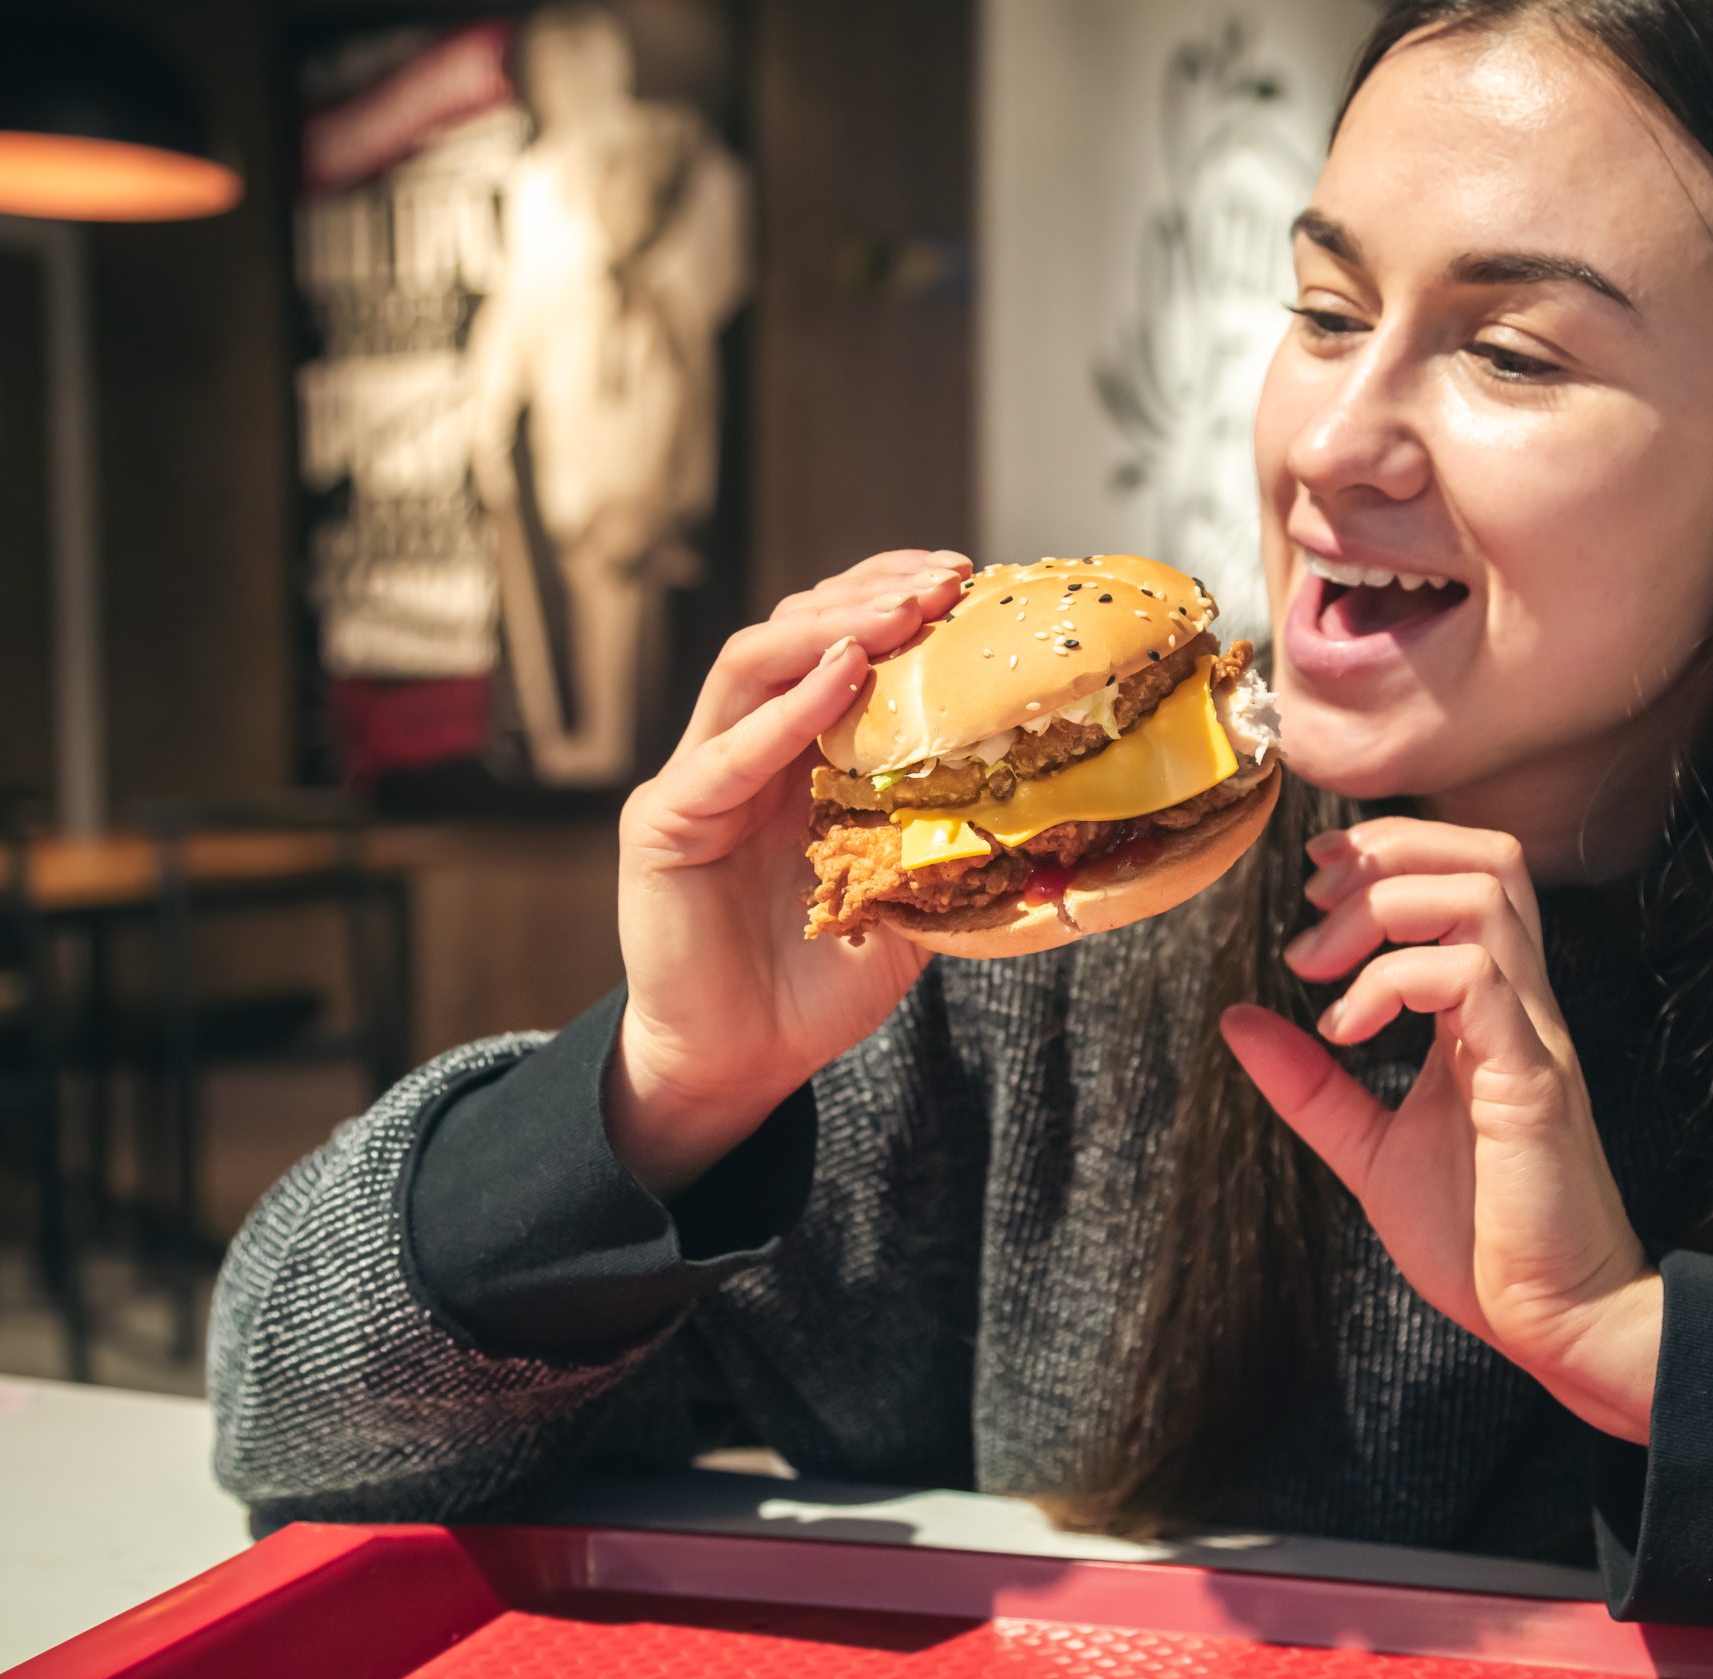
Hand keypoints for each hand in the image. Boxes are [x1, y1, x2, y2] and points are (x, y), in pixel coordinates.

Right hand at [608, 548, 971, 1196]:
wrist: (740, 1062)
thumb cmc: (816, 983)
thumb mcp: (908, 900)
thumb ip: (949, 843)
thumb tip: (1049, 805)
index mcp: (796, 755)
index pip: (839, 645)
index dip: (894, 602)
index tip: (968, 581)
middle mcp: (741, 747)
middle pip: (794, 631)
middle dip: (871, 595)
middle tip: (946, 581)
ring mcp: (697, 778)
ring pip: (752, 665)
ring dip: (831, 630)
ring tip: (901, 614)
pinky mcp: (664, 822)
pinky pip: (726, 755)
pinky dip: (786, 713)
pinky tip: (842, 680)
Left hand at [1220, 818, 1663, 1442]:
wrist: (1553, 1320)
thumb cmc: (1480, 1238)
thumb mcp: (1369, 1149)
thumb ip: (1309, 1085)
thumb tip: (1239, 1019)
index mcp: (1489, 1011)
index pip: (1466, 872)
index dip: (1389, 850)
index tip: (1314, 886)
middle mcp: (1520, 1006)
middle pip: (1487, 857)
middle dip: (1389, 852)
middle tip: (1313, 909)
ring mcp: (1531, 1036)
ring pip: (1484, 896)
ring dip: (1384, 908)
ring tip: (1319, 972)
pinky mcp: (1531, 1081)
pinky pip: (1475, 979)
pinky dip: (1395, 981)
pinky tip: (1348, 1031)